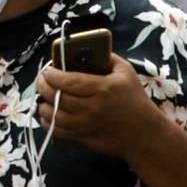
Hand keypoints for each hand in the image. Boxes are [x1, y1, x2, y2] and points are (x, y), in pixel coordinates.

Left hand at [35, 54, 161, 157]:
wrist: (145, 134)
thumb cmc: (135, 100)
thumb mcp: (126, 72)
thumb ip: (105, 57)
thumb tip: (85, 48)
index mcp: (102, 88)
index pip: (68, 81)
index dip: (51, 74)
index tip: (47, 69)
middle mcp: (91, 108)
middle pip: (57, 96)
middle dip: (43, 86)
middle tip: (41, 79)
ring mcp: (85, 126)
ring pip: (53, 115)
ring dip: (42, 104)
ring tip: (42, 95)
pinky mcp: (83, 138)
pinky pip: (57, 131)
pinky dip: (47, 121)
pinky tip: (47, 113)